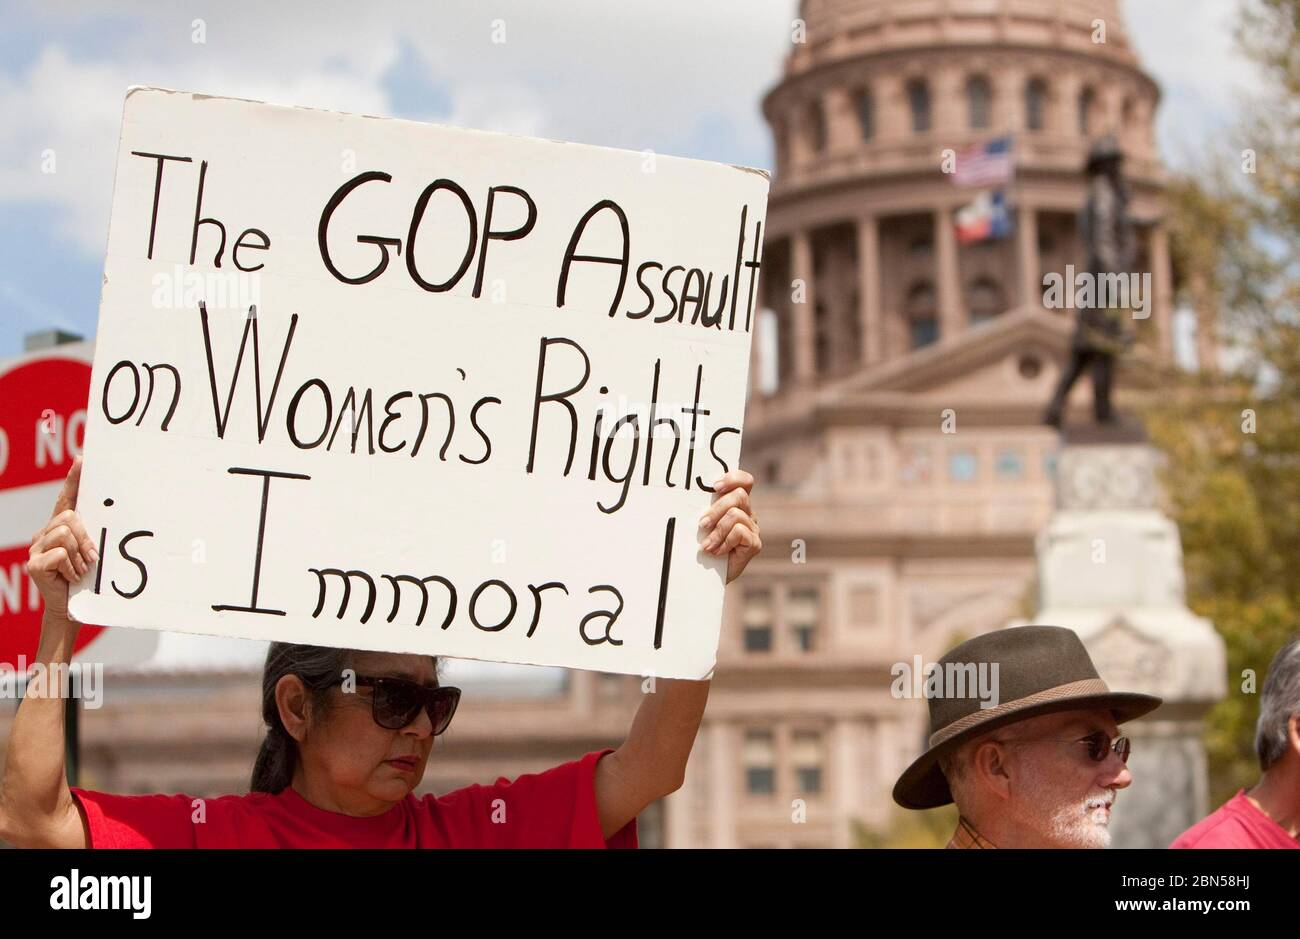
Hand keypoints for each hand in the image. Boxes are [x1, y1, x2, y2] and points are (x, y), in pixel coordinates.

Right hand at [27, 457, 97, 621]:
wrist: (71, 609)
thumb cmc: (86, 580)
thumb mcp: (92, 554)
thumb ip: (94, 536)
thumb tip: (113, 519)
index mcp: (61, 528)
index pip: (66, 499)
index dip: (74, 479)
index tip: (83, 460)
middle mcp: (45, 534)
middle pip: (69, 517)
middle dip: (85, 537)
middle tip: (92, 558)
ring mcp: (36, 548)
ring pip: (65, 534)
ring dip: (80, 555)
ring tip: (82, 570)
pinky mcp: (33, 564)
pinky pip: (58, 555)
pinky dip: (70, 567)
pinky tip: (70, 577)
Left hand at [697, 469, 760, 583]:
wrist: (705, 577)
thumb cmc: (700, 547)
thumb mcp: (701, 525)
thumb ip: (703, 509)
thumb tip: (686, 496)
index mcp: (736, 504)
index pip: (745, 481)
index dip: (733, 478)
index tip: (715, 486)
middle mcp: (748, 513)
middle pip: (739, 495)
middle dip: (717, 509)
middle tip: (702, 524)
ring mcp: (753, 529)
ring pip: (736, 515)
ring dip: (717, 530)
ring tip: (707, 545)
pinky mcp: (754, 544)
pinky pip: (739, 532)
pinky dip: (724, 542)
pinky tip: (717, 552)